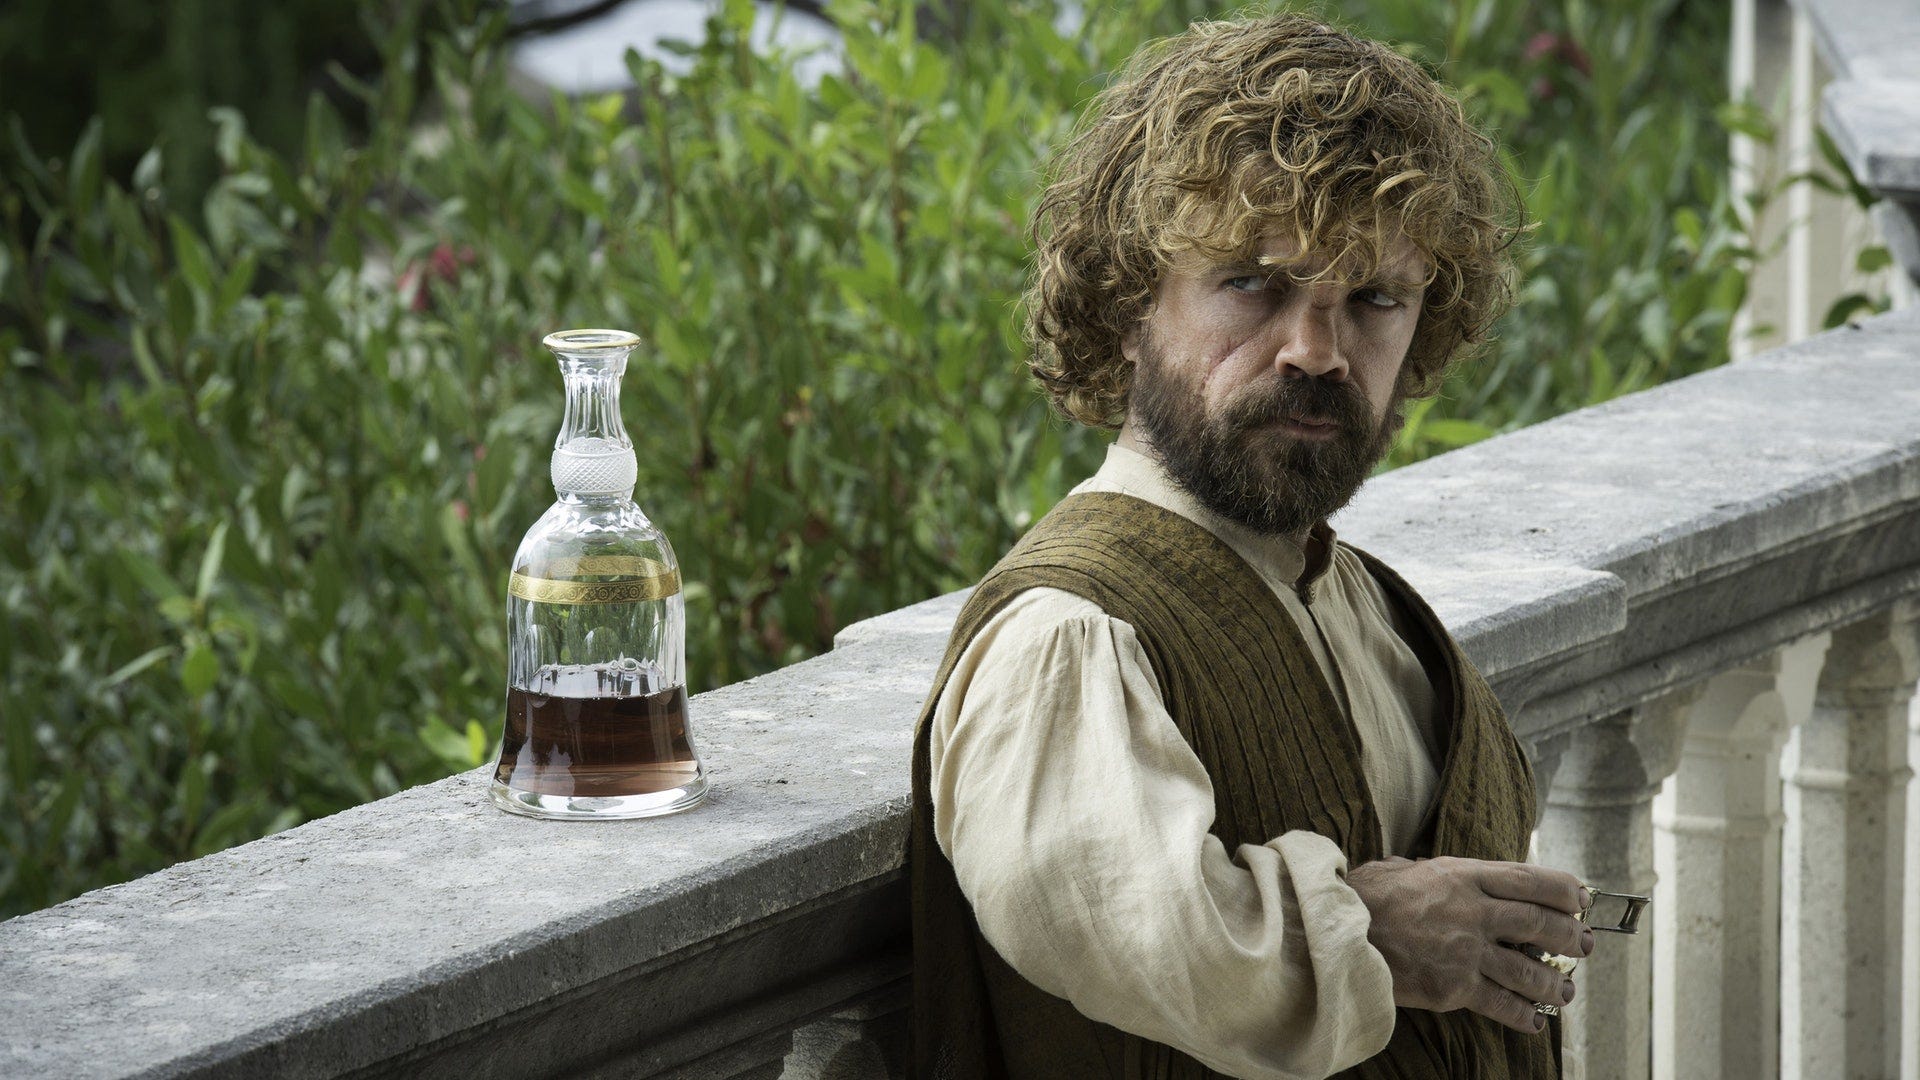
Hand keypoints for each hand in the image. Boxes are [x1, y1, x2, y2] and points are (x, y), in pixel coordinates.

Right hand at [1345, 855, 1594, 1033]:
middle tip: (1583, 946)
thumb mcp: (1403, 868)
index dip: (1565, 890)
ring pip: (1529, 971)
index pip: (1532, 880)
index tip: (1580, 899)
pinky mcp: (1454, 988)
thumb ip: (1435, 873)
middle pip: (1541, 925)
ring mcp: (1466, 952)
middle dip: (1571, 937)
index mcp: (1463, 876)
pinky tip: (1534, 1020)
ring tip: (1563, 991)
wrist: (1336, 933)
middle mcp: (1473, 912)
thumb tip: (1442, 874)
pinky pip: (1502, 1005)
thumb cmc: (1363, 898)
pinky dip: (1524, 1015)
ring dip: (1554, 984)